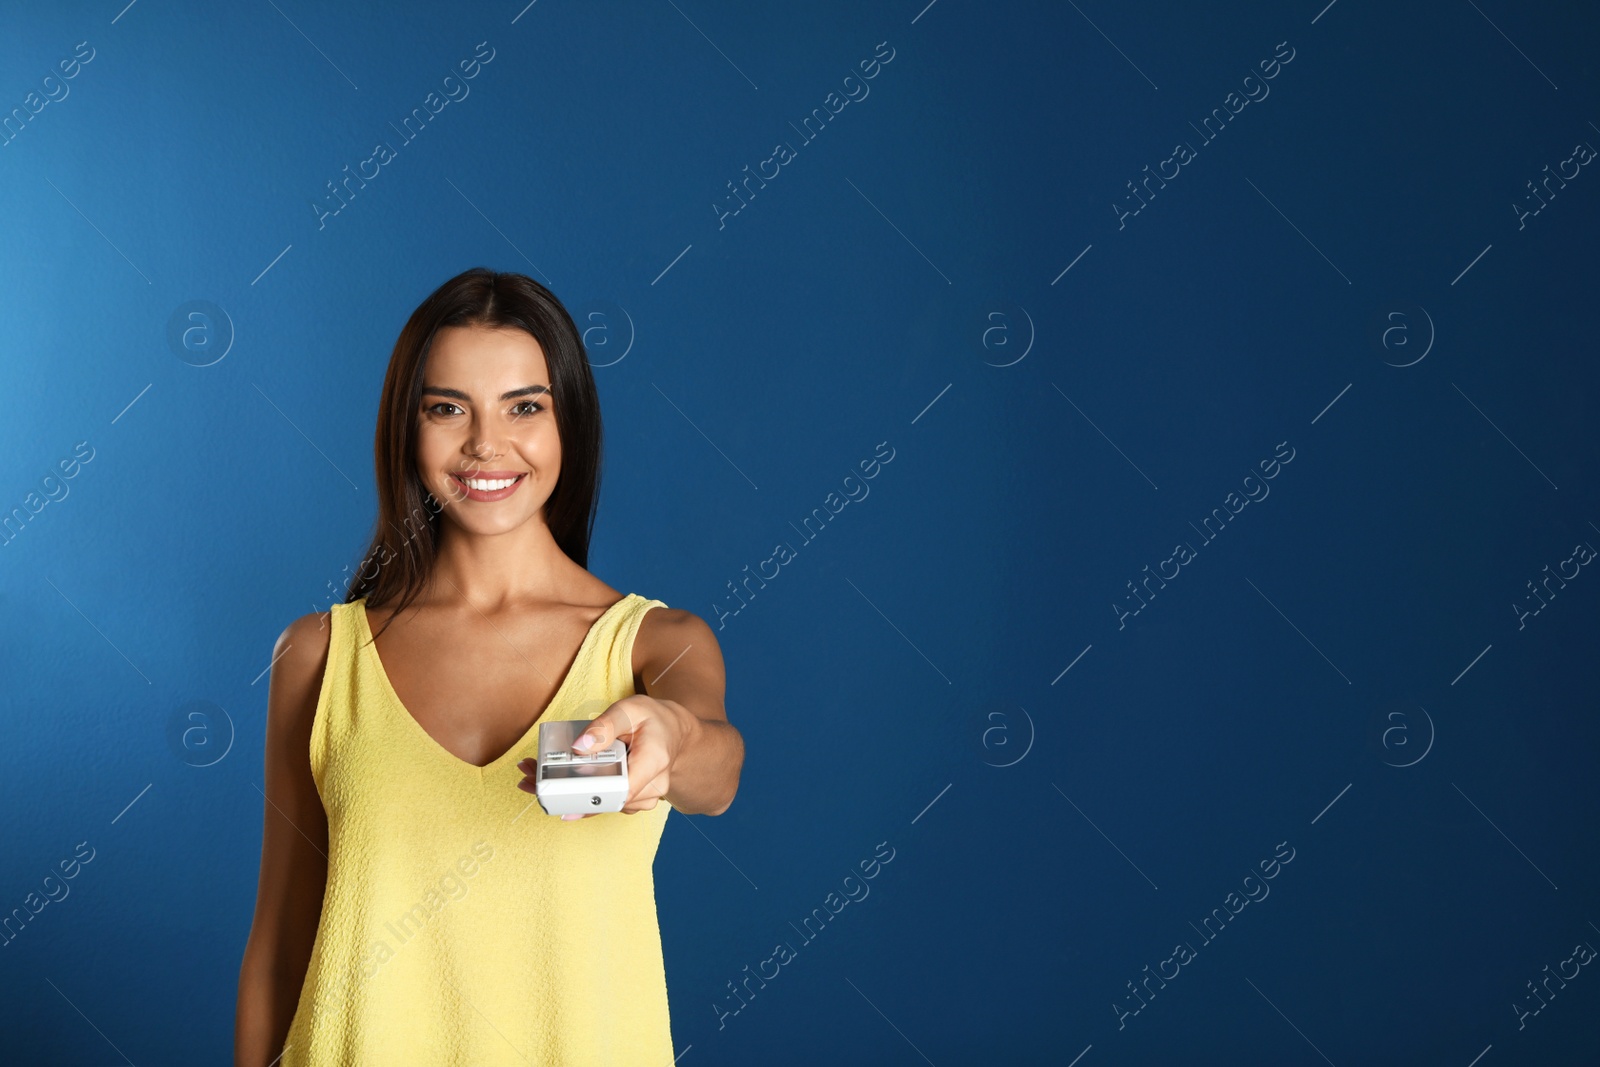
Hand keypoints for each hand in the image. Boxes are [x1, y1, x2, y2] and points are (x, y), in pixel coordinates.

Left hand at [516, 695, 694, 818]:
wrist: (674, 734)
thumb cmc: (654, 719)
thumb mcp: (632, 709)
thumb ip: (605, 726)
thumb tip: (579, 746)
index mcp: (654, 762)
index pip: (620, 788)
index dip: (588, 796)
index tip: (556, 792)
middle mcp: (651, 787)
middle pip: (603, 801)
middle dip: (563, 793)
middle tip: (527, 780)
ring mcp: (641, 798)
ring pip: (600, 805)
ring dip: (566, 795)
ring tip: (532, 778)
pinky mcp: (630, 801)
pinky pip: (602, 802)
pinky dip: (578, 795)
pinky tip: (553, 783)